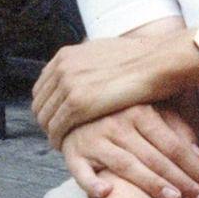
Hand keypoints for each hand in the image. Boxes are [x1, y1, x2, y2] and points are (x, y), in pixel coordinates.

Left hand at [33, 32, 195, 145]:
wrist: (159, 61)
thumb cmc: (142, 59)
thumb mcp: (105, 52)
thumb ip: (87, 62)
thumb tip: (82, 70)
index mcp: (66, 55)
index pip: (42, 86)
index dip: (47, 104)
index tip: (57, 116)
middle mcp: (62, 68)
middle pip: (40, 103)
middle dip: (47, 120)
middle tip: (59, 133)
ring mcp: (68, 85)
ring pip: (45, 118)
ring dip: (52, 132)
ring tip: (64, 141)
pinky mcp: (77, 105)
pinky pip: (57, 129)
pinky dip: (58, 140)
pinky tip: (68, 146)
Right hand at [62, 104, 198, 197]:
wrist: (75, 107)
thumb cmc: (121, 115)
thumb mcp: (149, 114)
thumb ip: (175, 131)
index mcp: (141, 112)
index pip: (174, 145)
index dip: (195, 167)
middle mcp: (119, 124)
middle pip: (157, 158)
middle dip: (184, 183)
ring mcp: (95, 139)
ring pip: (127, 165)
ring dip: (151, 183)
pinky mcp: (73, 153)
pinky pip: (81, 171)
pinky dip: (91, 182)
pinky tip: (105, 192)